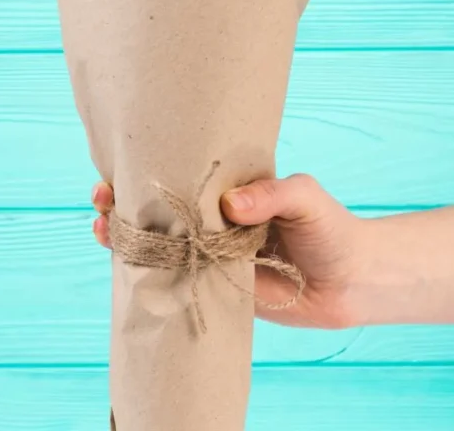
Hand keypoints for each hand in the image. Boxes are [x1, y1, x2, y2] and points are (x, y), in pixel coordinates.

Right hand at [92, 174, 364, 329]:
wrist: (351, 281)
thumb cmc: (330, 227)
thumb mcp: (305, 196)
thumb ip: (272, 194)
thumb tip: (231, 205)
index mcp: (228, 190)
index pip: (182, 172)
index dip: (149, 166)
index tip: (121, 163)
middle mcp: (213, 220)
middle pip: (159, 206)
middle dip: (124, 199)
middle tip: (102, 195)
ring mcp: (211, 255)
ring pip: (160, 243)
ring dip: (127, 235)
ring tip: (102, 227)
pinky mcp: (216, 290)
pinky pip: (177, 281)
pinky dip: (149, 275)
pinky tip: (126, 267)